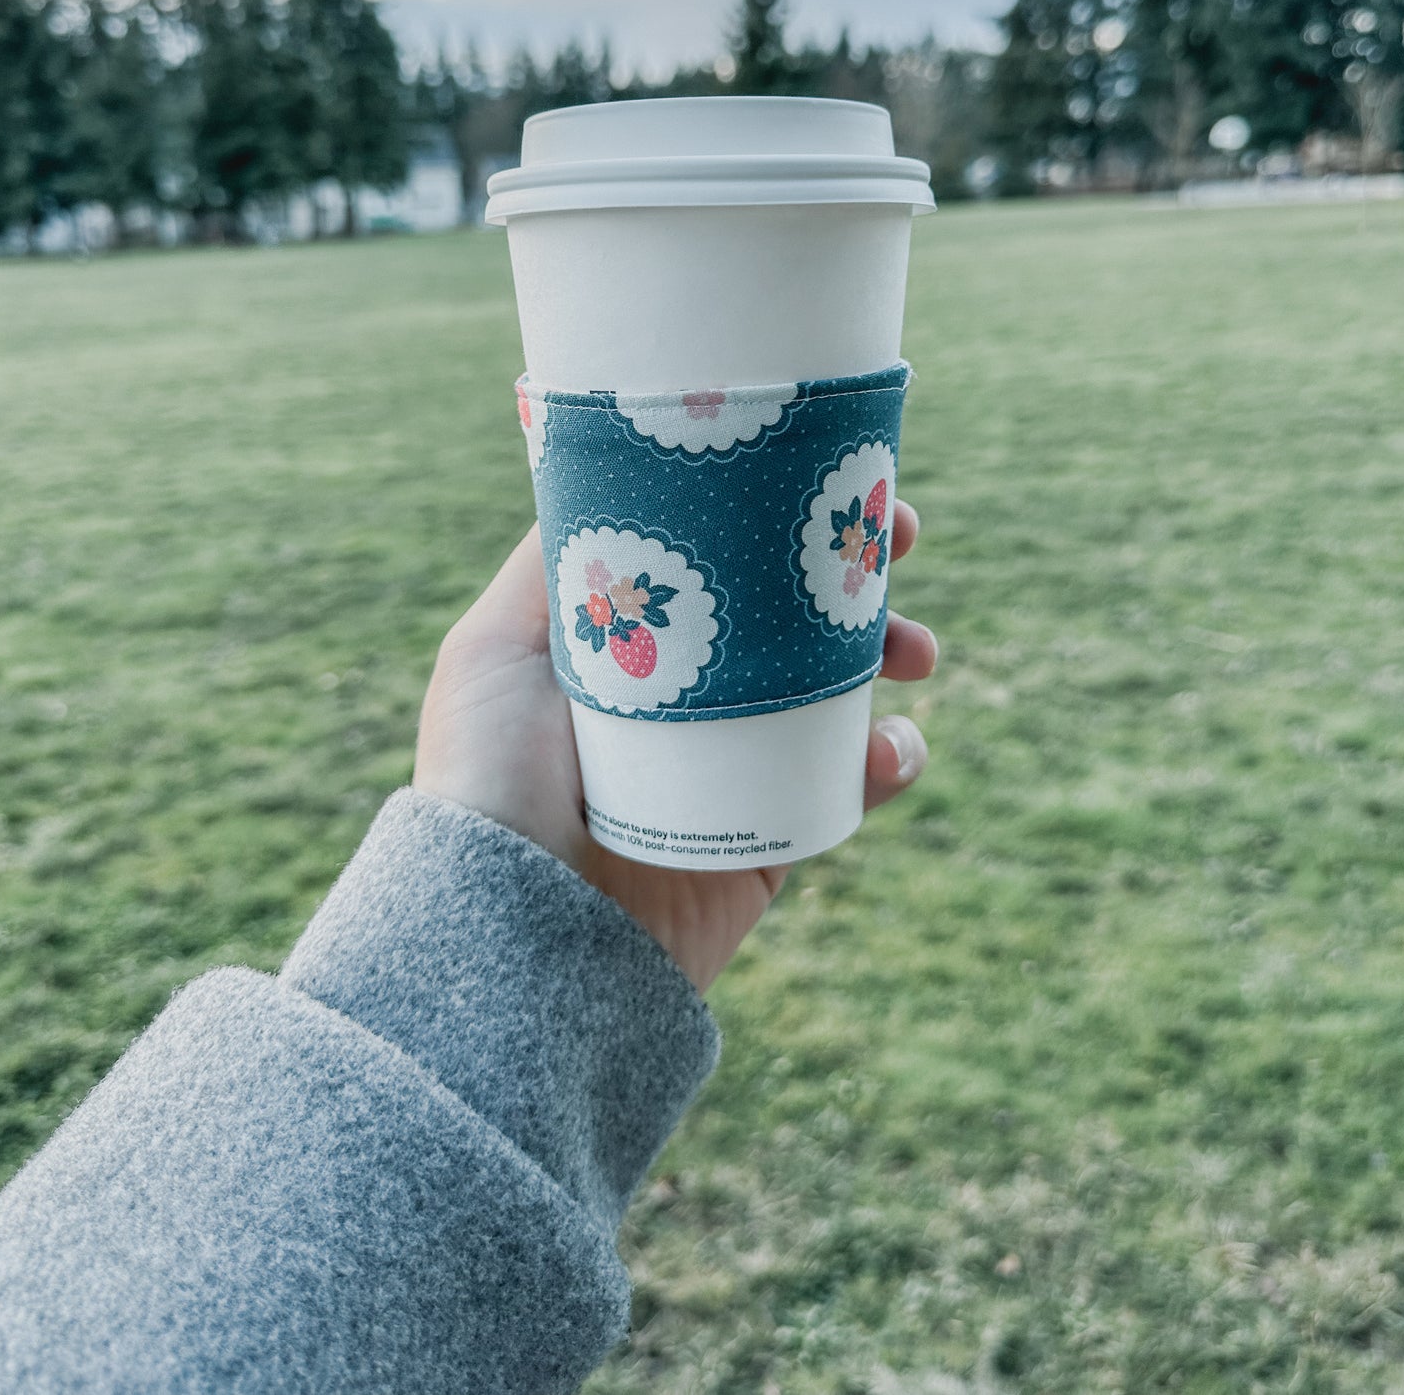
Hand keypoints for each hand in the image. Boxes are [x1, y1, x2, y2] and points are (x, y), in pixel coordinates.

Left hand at [415, 504, 936, 992]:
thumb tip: (607, 472)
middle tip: (897, 534)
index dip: (778, 512)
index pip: (723, 560)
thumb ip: (549, 563)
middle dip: (857, 566)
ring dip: (894, 649)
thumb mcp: (495, 647)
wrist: (520, 932)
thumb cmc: (490, 777)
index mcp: (636, 646)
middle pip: (795, 611)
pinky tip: (890, 748)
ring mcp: (738, 766)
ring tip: (913, 651)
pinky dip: (893, 758)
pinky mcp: (775, 837)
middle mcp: (694, 698)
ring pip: (843, 686)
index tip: (831, 471)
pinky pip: (855, 786)